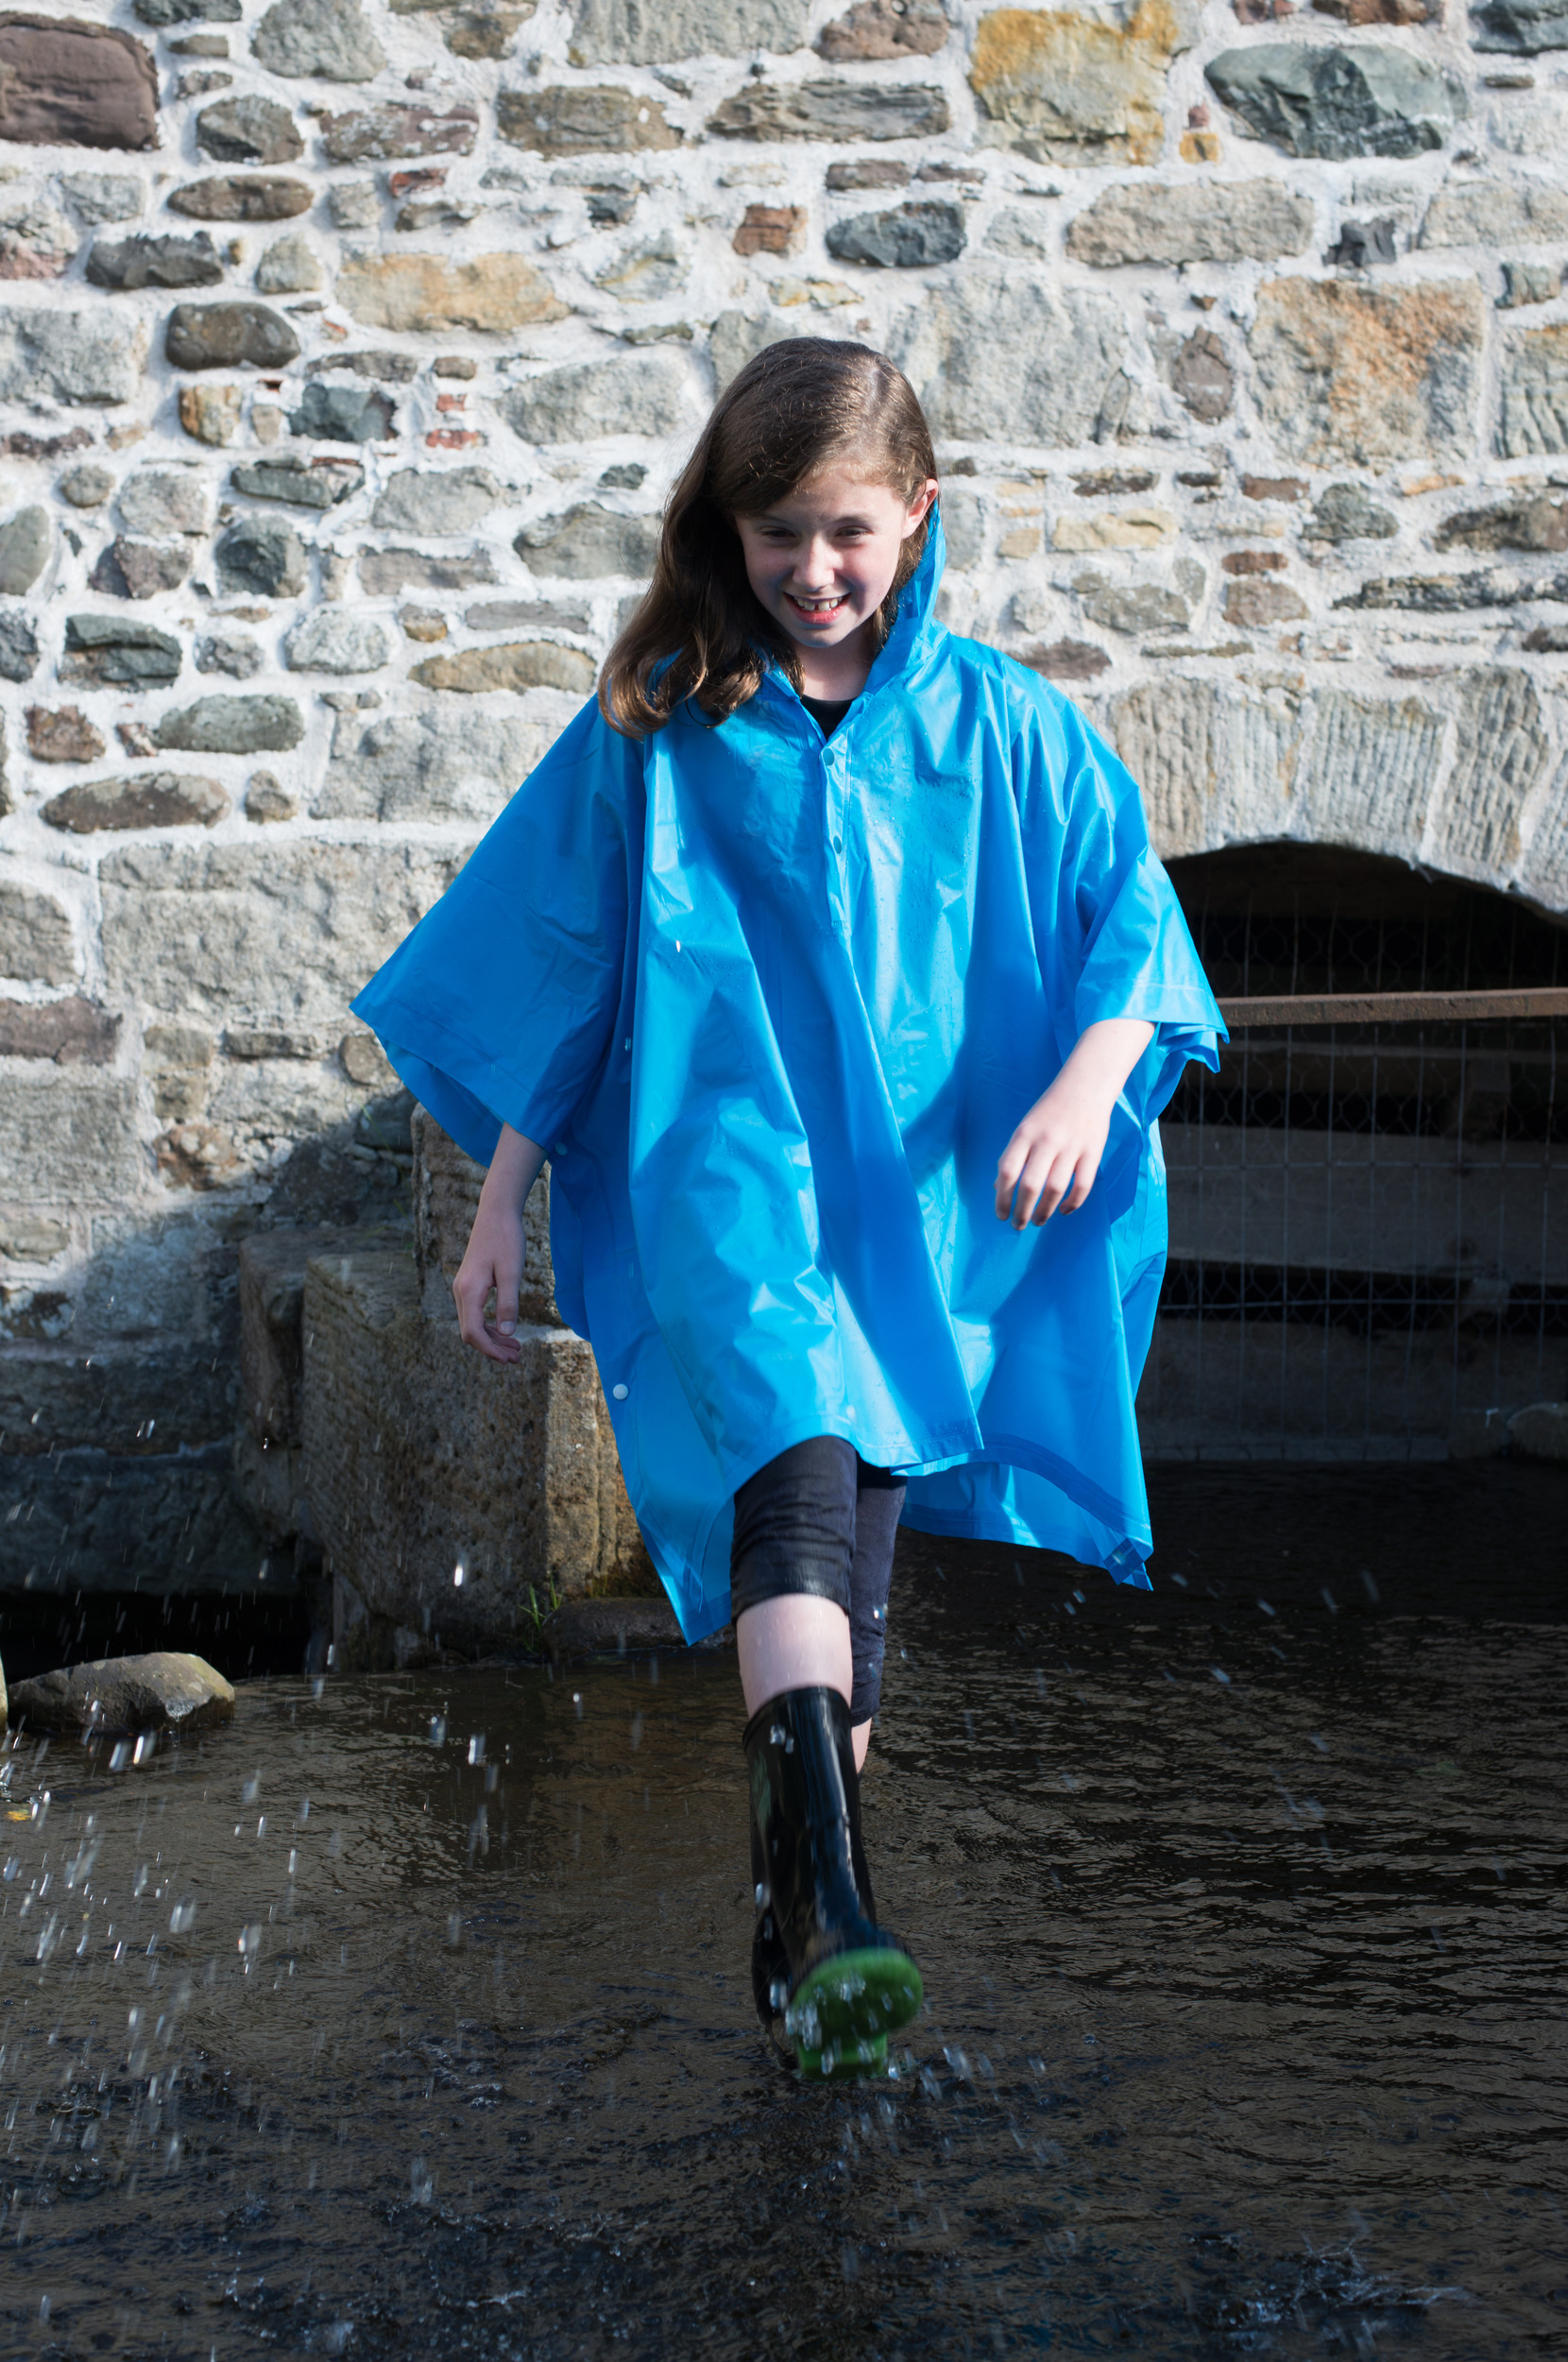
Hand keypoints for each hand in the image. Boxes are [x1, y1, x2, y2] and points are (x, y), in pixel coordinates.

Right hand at [452, 1125, 545, 1362]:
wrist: (496, 1213)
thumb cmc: (506, 1239)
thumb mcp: (512, 1272)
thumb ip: (508, 1302)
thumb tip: (507, 1332)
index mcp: (468, 1290)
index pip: (472, 1332)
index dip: (490, 1350)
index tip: (510, 1359)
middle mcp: (460, 1291)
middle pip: (470, 1332)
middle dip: (493, 1348)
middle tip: (518, 1358)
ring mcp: (462, 1288)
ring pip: (472, 1324)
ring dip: (493, 1339)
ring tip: (516, 1349)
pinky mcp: (469, 1285)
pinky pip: (475, 1313)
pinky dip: (490, 1326)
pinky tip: (507, 1330)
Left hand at [994, 1018, 1154, 1229]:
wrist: (1085, 1086)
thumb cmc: (1049, 1110)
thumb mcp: (1025, 1128)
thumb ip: (1013, 1157)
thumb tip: (999, 1189)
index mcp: (1024, 1134)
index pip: (1008, 1172)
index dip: (1002, 1198)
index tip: (1000, 1215)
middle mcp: (1046, 1141)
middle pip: (1030, 1185)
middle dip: (1021, 1211)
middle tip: (1018, 1226)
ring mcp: (1071, 1147)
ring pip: (1056, 1189)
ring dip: (1045, 1211)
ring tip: (1038, 1221)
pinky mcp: (1092, 1152)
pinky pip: (1082, 1186)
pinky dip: (1072, 1203)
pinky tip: (1063, 1210)